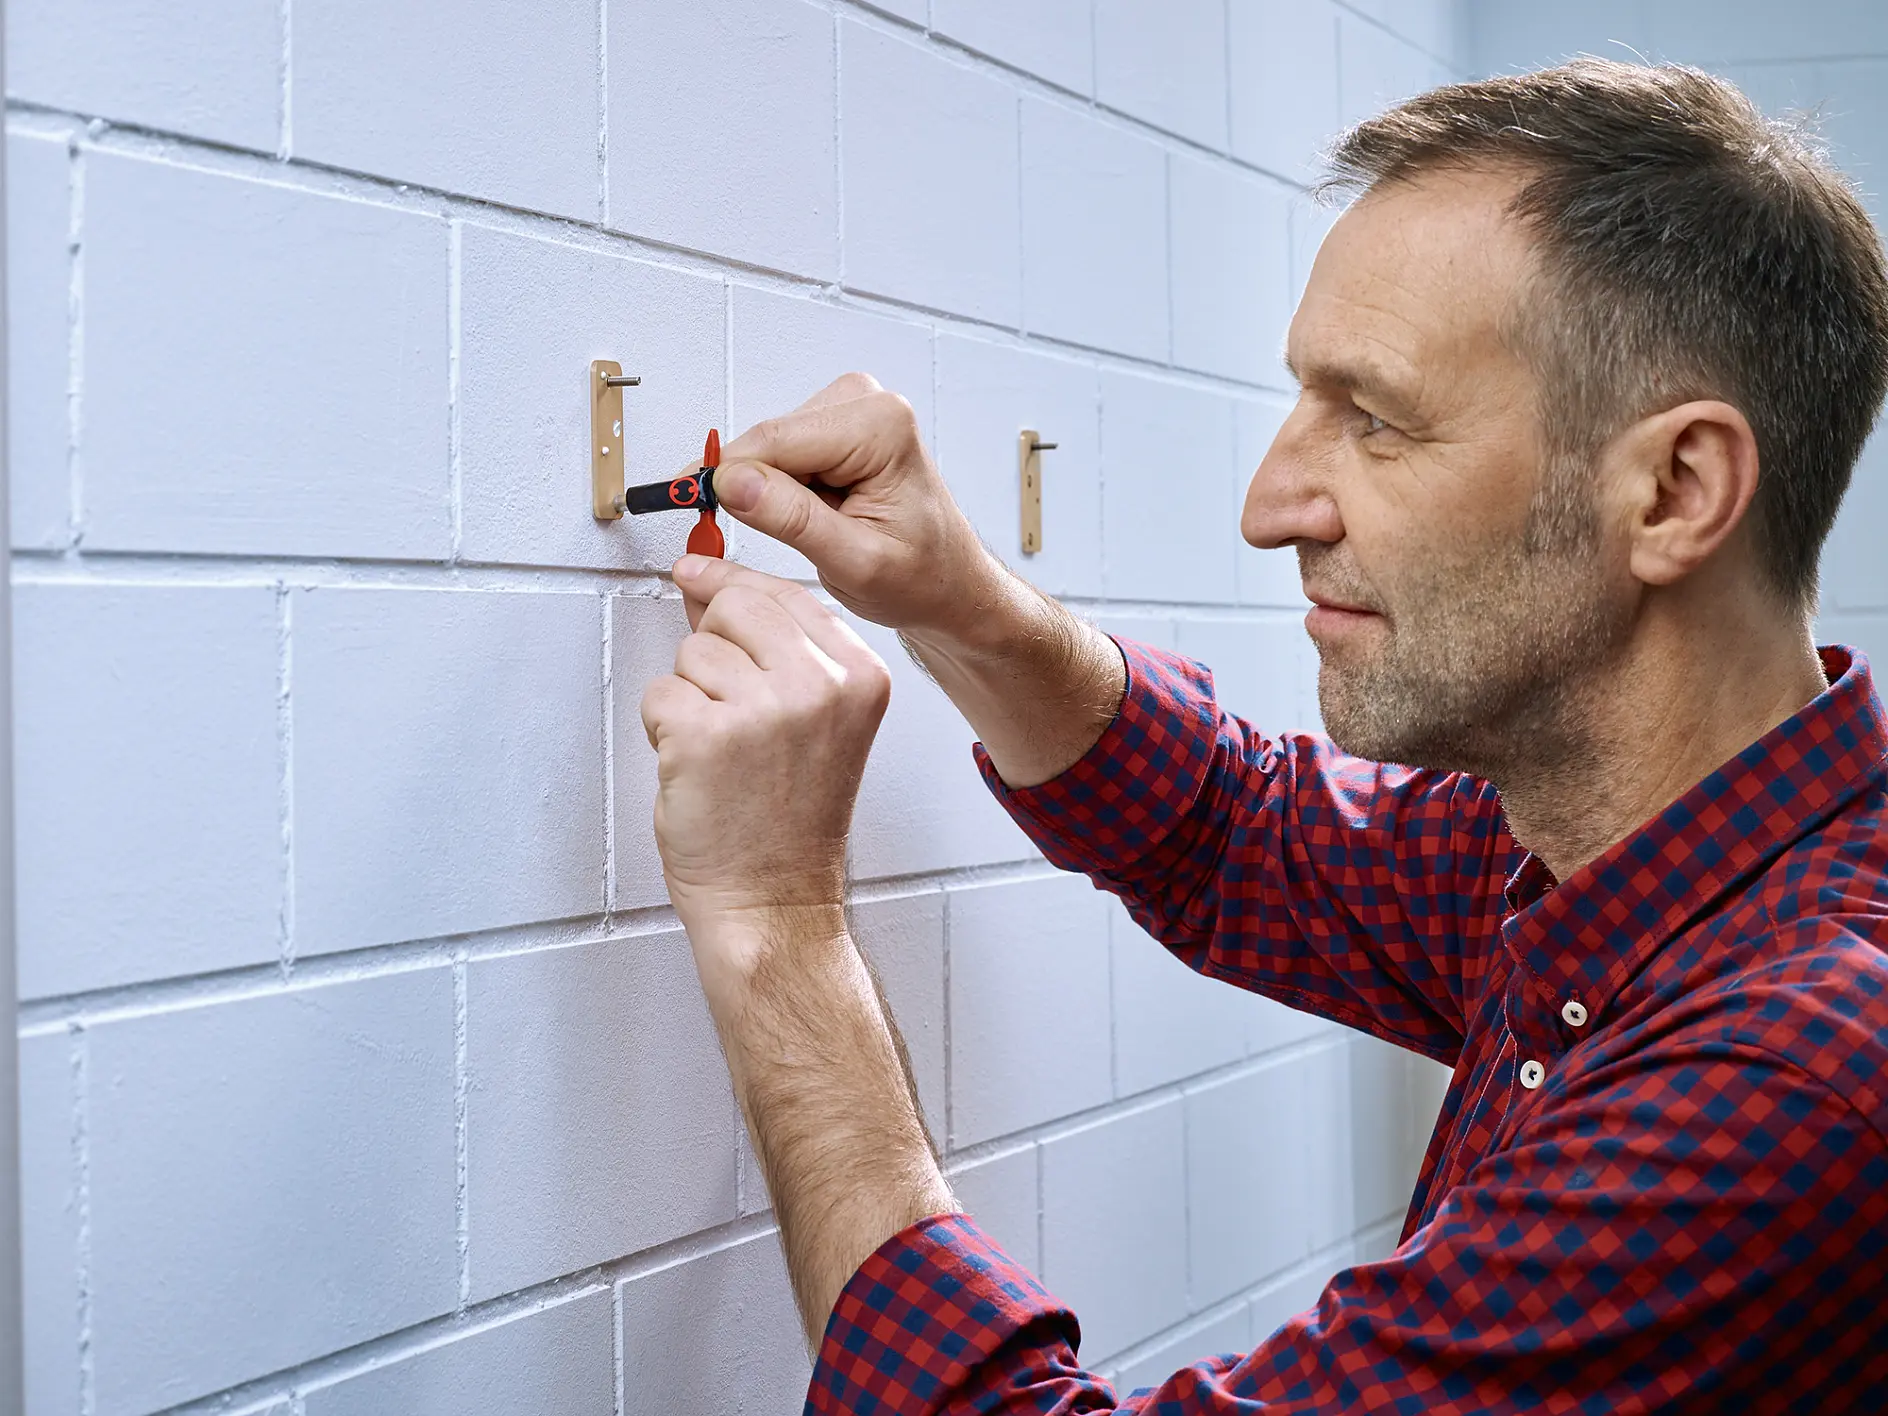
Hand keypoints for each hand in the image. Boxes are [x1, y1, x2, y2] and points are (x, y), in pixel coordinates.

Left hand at [640, 563, 890, 988]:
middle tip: (729, 711)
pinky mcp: (705, 734)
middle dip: (713, 650)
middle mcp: (820, 685)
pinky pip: (659, 693)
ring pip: (691, 652)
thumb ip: (771, 647)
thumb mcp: (815, 720)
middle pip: (733, 606)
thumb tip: (706, 581)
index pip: (785, 592)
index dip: (733, 585)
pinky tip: (699, 768)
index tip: (699, 575)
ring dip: (689, 697)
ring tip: (723, 751)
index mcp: (860, 676)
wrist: (774, 900)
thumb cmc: (791, 820)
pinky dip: (663, 729)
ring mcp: (764, 708)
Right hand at [703, 373, 1001, 639]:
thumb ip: (793, 520)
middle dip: (749, 491)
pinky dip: (777, 489)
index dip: (726, 480)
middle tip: (745, 537)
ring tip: (810, 531)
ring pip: (766, 447)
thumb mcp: (855, 562)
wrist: (948, 582)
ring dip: (768, 494)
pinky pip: (778, 453)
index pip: (773, 442)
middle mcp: (866, 405)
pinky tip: (809, 516)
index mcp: (881, 427)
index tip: (687, 504)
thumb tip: (732, 483)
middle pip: (766, 440)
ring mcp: (850, 411)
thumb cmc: (922, 576)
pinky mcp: (835, 426)